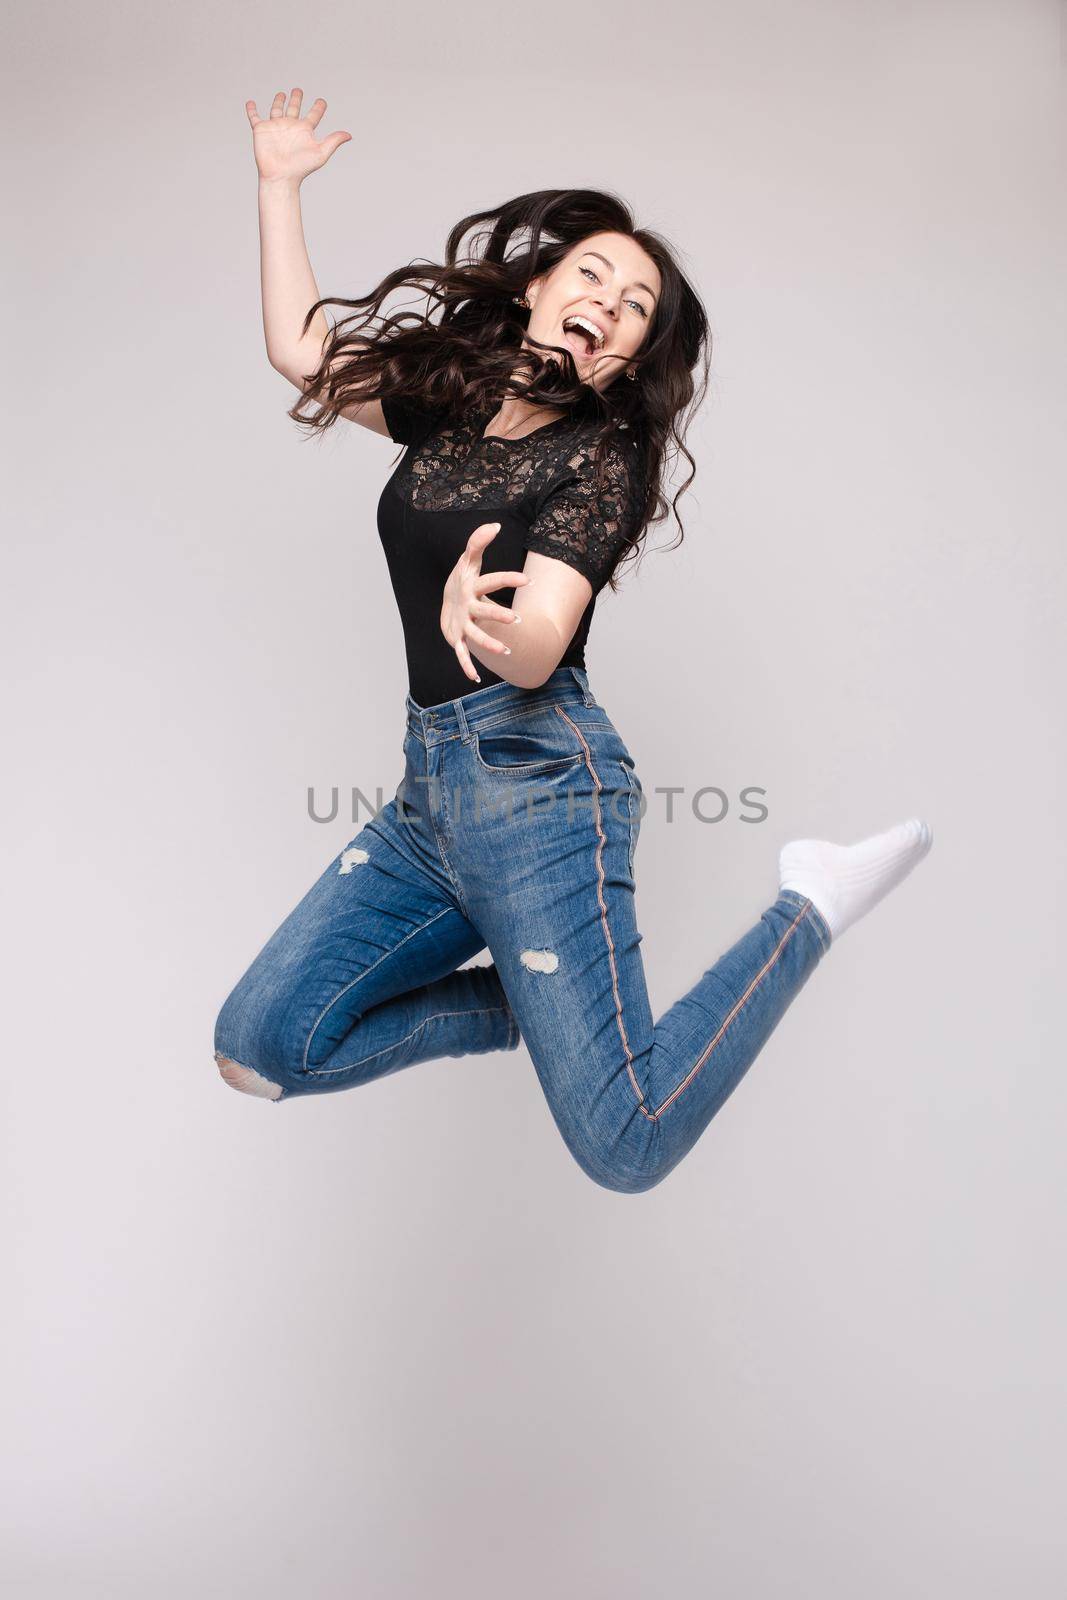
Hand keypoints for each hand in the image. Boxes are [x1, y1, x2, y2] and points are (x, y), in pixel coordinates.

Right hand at [245, 88, 350, 184]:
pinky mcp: (261, 129)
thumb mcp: (321, 153)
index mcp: (304, 130)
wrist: (281, 176)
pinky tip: (250, 103)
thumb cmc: (301, 168)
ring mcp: (276, 127)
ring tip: (282, 93)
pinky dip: (251, 110)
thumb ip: (334, 141)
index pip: (314, 114)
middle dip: (297, 98)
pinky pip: (254, 117)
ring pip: (277, 109)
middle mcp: (291, 126)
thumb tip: (349, 135)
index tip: (322, 101)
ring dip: (279, 100)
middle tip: (298, 90)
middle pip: (295, 108)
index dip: (319, 107)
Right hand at [440, 522, 532, 683]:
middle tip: (518, 621)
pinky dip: (466, 666)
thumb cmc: (463, 579)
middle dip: (499, 616)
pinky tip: (476, 678)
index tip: (529, 579)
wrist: (445, 601)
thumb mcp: (468, 559)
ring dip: (490, 645)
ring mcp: (461, 624)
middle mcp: (466, 606)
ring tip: (508, 653)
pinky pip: (461, 654)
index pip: (491, 581)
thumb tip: (495, 524)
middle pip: (483, 611)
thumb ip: (478, 541)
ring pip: (475, 636)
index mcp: (471, 587)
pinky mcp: (458, 639)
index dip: (509, 579)